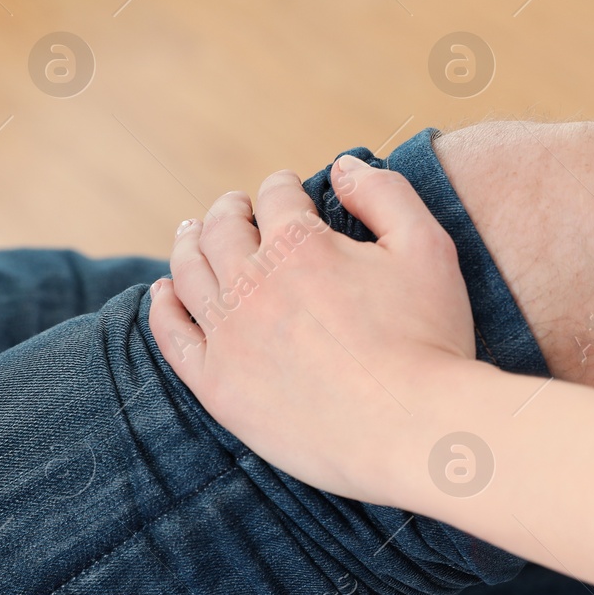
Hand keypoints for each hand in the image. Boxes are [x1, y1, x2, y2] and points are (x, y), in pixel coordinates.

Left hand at [147, 155, 475, 502]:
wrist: (412, 428)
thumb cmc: (430, 338)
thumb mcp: (428, 248)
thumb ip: (386, 195)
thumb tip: (344, 165)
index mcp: (300, 244)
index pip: (276, 196)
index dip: (282, 186)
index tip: (288, 188)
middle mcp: (252, 282)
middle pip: (222, 229)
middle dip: (230, 209)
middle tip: (235, 207)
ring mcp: (228, 335)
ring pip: (188, 273)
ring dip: (188, 244)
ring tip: (191, 234)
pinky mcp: (217, 384)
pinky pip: (172, 335)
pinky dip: (163, 306)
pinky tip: (164, 294)